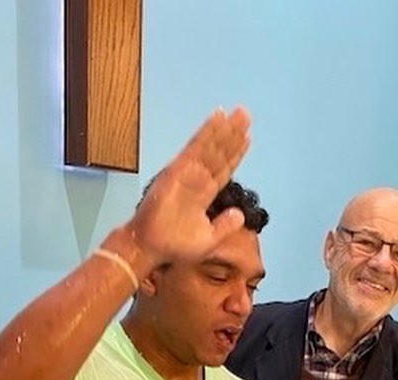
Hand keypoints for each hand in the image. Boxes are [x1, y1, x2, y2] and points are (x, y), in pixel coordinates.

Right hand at [130, 107, 251, 268]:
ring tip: (239, 114)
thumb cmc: (174, 246)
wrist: (151, 248)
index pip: (223, 169)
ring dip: (224, 130)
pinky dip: (207, 133)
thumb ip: (225, 226)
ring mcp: (187, 173)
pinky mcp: (178, 171)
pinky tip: (218, 119)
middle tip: (246, 115)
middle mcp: (196, 180)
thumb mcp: (209, 240)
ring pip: (210, 147)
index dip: (234, 154)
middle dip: (232, 135)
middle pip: (218, 153)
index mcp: (203, 194)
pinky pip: (196, 148)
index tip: (247, 138)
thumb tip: (240, 215)